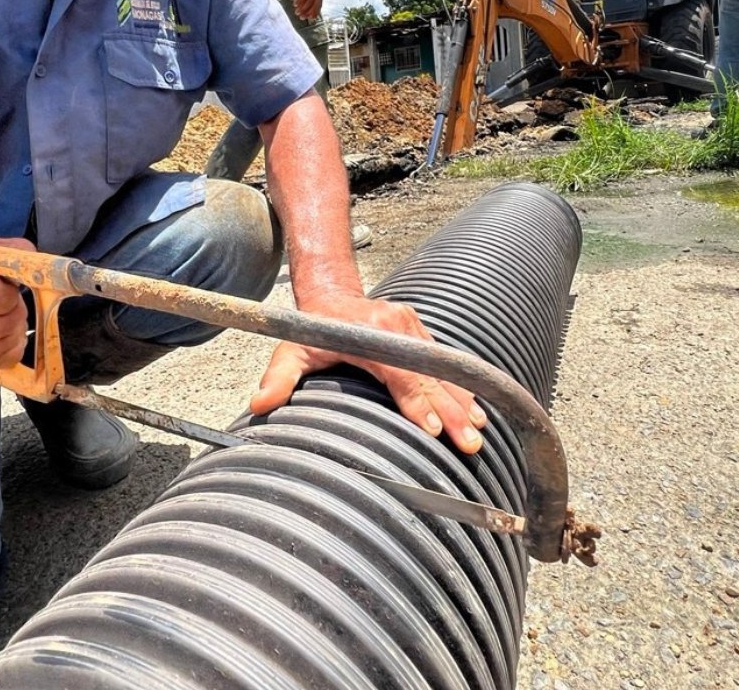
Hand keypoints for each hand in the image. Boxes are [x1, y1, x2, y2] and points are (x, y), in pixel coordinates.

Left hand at [250, 293, 486, 453]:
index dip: (417, 402)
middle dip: (451, 411)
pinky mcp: (419, 329)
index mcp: (370, 333)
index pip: (399, 373)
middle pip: (428, 375)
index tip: (435, 429)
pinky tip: (474, 408)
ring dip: (462, 400)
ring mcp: (412, 325)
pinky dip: (458, 385)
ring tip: (479, 430)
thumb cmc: (310, 330)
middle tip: (470, 444)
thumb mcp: (290, 352)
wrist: (329, 294)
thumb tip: (259, 403)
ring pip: (442, 368)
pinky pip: (443, 361)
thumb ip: (278, 377)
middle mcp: (397, 326)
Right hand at [292, 0, 323, 20]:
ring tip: (297, 12)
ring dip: (302, 8)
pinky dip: (299, 1)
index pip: (319, 5)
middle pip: (315, 4)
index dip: (314, 13)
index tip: (308, 19)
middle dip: (308, 13)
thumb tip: (306, 1)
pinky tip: (295, 4)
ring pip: (309, 1)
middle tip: (301, 17)